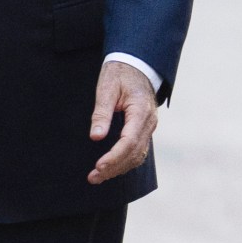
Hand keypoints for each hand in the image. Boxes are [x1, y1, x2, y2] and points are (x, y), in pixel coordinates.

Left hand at [88, 60, 159, 183]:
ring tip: (97, 177)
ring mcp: (149, 127)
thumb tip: (96, 137)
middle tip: (92, 178)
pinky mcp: (144, 130)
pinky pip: (137, 151)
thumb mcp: (106, 88)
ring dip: (118, 169)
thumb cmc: (120, 74)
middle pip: (134, 153)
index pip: (129, 141)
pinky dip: (124, 163)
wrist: (136, 65)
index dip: (114, 157)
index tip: (98, 166)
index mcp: (141, 111)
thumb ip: (101, 113)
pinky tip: (110, 168)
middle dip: (113, 168)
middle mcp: (149, 122)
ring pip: (137, 156)